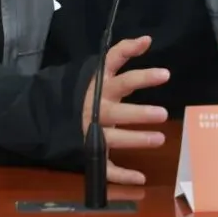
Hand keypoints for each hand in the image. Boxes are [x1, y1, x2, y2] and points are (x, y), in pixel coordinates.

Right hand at [82, 35, 169, 184]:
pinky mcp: (90, 152)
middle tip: (164, 114)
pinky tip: (142, 178)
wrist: (51, 114)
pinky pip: (106, 167)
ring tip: (160, 139)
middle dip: (140, 114)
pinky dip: (122, 175)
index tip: (166, 75)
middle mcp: (96, 110)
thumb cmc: (88, 91)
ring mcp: (91, 133)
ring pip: (113, 138)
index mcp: (100, 88)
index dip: (143, 76)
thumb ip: (123, 52)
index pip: (123, 80)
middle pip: (118, 112)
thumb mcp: (102, 69)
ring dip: (136, 140)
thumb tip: (147, 39)